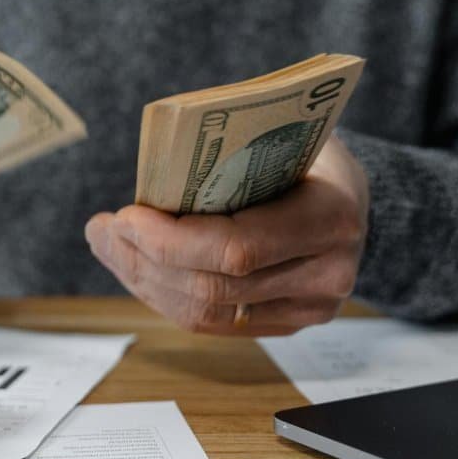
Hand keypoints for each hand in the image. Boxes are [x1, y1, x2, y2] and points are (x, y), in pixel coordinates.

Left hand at [86, 134, 368, 335]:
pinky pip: (214, 324)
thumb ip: (229, 152)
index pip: (237, 249)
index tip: (124, 216)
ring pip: (207, 313)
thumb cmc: (310, 154)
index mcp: (330, 217)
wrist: (356, 197)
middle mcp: (326, 274)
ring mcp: (310, 309)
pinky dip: (166, 296)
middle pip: (214, 287)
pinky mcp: (288, 324)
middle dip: (144, 260)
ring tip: (108, 246)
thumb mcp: (282, 134)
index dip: (171, 240)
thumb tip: (151, 168)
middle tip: (101, 229)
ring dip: (145, 281)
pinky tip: (138, 268)